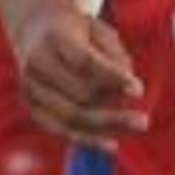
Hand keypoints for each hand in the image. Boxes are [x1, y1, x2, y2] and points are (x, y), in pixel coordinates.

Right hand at [13, 3, 147, 152]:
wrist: (35, 31)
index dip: (112, 78)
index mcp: (55, 37)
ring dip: (105, 126)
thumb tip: (129, 91)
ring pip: (70, 117)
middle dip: (113, 111)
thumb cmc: (78, 32)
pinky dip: (86, 139)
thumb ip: (115, 58)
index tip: (138, 91)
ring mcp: (30, 87)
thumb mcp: (100, 31)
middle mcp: (37, 63)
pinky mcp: (30, 107)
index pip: (85, 62)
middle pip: (79, 94)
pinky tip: (111, 144)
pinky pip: (59, 130)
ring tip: (135, 128)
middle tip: (144, 120)